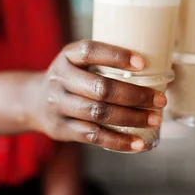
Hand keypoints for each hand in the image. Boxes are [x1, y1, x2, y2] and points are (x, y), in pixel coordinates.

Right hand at [33, 40, 165, 152]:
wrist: (34, 101)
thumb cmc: (73, 78)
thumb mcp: (79, 62)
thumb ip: (106, 62)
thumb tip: (157, 64)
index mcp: (68, 56)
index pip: (90, 51)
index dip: (116, 56)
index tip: (143, 63)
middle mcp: (60, 79)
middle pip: (100, 88)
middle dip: (135, 95)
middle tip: (160, 100)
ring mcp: (59, 105)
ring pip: (99, 113)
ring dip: (132, 118)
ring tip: (155, 119)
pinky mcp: (62, 129)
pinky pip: (94, 136)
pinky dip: (119, 141)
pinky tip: (139, 143)